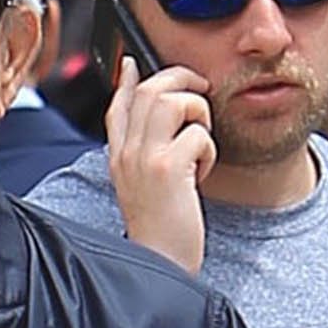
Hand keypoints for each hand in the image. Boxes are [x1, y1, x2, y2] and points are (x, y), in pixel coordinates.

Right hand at [104, 58, 216, 273]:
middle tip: (202, 91)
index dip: (128, 78)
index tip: (134, 62)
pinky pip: (198, 134)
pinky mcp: (168, 169)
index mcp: (119, 156)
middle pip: (150, 89)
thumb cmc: (160, 230)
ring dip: (199, 112)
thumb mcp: (142, 186)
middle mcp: (127, 152)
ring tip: (202, 142)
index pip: (118, 103)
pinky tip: (203, 174)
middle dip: (182, 80)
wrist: (161, 265)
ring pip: (174, 101)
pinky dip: (210, 150)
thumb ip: (145, 153)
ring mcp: (145, 159)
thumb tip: (161, 120)